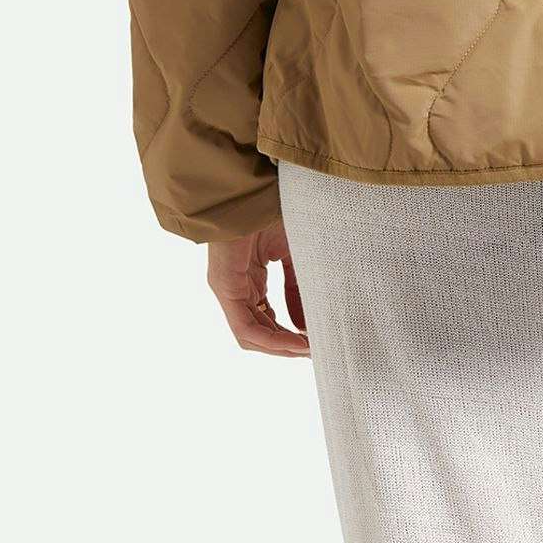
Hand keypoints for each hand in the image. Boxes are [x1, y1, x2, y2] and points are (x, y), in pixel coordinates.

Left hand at [207, 218, 309, 356]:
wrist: (254, 190)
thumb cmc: (273, 213)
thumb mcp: (294, 255)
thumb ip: (298, 289)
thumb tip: (306, 326)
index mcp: (250, 281)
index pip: (268, 321)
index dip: (291, 336)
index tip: (316, 340)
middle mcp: (237, 290)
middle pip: (260, 333)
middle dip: (287, 346)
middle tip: (315, 351)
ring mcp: (229, 291)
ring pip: (251, 335)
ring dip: (280, 347)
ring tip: (307, 350)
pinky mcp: (225, 288)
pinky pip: (246, 327)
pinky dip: (271, 340)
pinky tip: (294, 343)